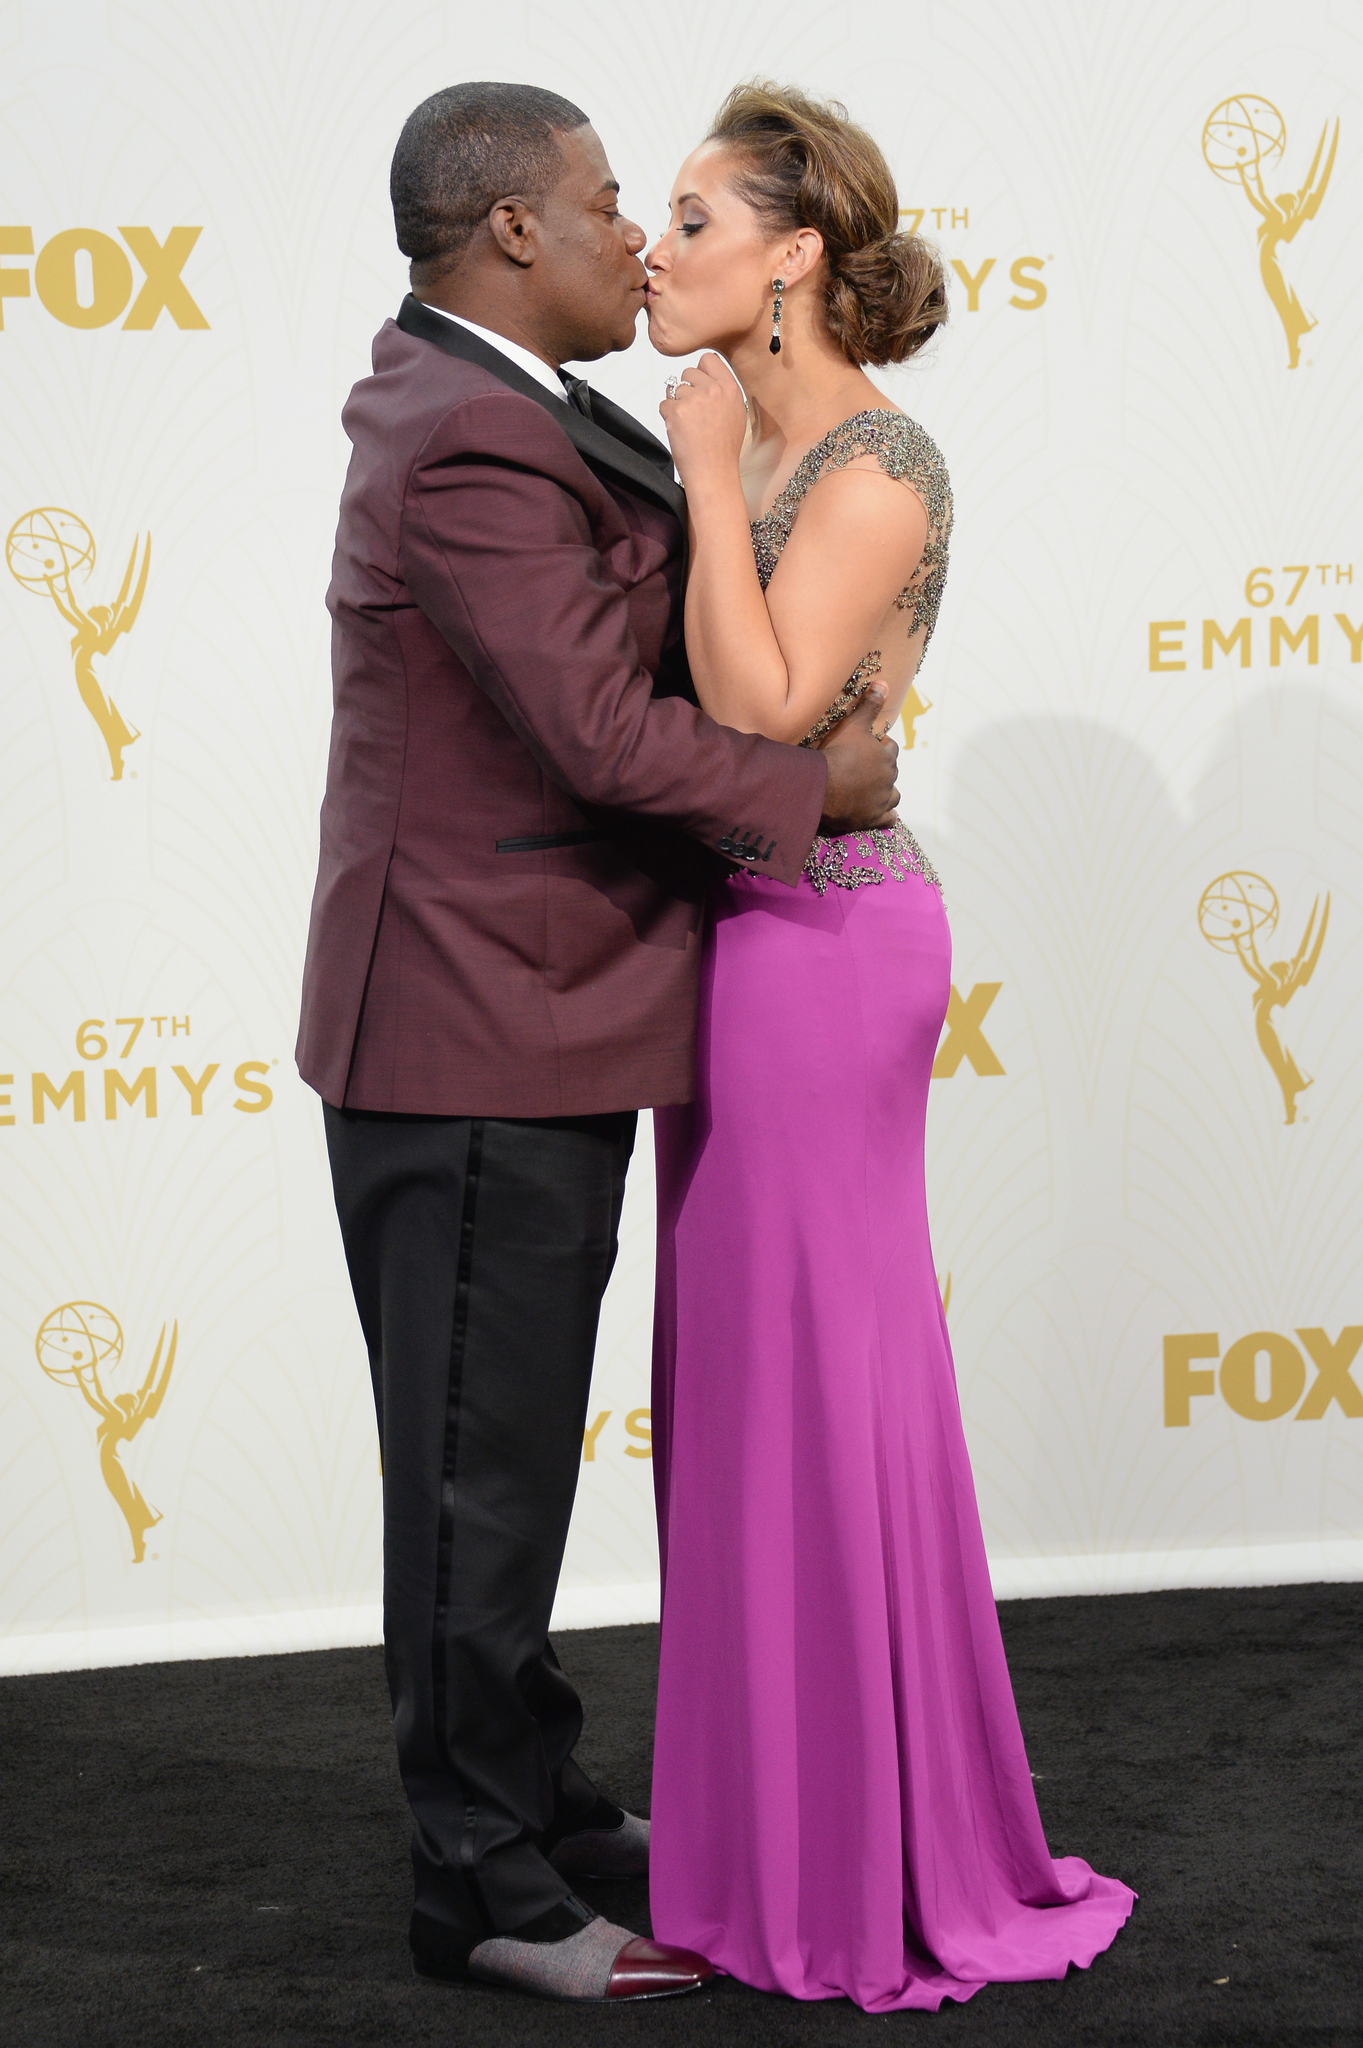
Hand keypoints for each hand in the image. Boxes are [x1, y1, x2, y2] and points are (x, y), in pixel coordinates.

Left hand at [659, 353, 747, 490]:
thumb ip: (723, 391)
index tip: (700, 386)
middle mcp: (713, 390)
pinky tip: (681, 431)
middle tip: (694, 413)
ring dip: (677, 405)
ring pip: (674, 389)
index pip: (708, 359)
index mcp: (730, 389)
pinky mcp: (677, 412)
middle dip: (686, 389)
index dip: (701, 372)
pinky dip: (668, 417)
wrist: (713, 473)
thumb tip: (707, 376)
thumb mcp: (736, 414)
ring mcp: (694, 400)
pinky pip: (664, 404)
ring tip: (690, 426)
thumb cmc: (723, 449)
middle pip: (688, 372)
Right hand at [818, 685, 899, 833]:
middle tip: (864, 768)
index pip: (890, 748)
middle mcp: (889, 779)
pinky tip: (884, 815)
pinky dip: (887, 817)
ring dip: (886, 792)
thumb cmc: (837, 753)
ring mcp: (882, 800)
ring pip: (893, 795)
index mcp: (886, 757)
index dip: (879, 746)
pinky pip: (887, 819)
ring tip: (873, 789)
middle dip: (881, 769)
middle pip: (891, 772)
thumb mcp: (853, 725)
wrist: (823, 786)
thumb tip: (884, 683)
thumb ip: (869, 706)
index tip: (868, 746)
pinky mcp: (872, 819)